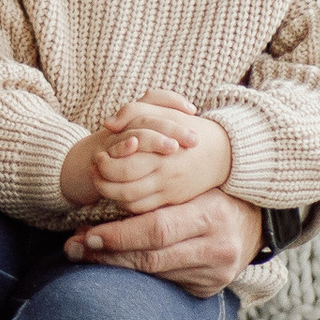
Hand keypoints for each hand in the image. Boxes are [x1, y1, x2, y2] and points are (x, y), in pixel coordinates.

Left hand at [63, 190, 261, 297]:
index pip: (157, 229)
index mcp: (212, 215)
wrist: (254, 220)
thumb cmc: (210, 191)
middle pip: (152, 257)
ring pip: (155, 273)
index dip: (119, 235)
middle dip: (108, 253)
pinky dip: (137, 273)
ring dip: (115, 264)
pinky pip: (166, 281)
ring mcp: (217, 273)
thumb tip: (103, 188)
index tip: (87, 234)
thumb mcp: (190, 182)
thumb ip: (155, 188)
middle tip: (75, 248)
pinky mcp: (211, 288)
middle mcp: (218, 248)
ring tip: (84, 253)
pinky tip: (113, 263)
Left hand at [91, 100, 230, 213]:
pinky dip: (127, 203)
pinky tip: (121, 191)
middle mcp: (164, 174)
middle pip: (124, 188)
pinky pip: (144, 209)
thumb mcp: (162, 109)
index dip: (104, 164)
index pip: (123, 167)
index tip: (99, 155)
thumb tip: (109, 123)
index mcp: (160, 152)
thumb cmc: (186, 125)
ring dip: (111, 194)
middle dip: (102, 181)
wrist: (224, 150)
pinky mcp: (173, 200)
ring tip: (102, 181)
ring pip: (132, 202)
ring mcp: (169, 190)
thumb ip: (133, 110)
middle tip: (95, 170)